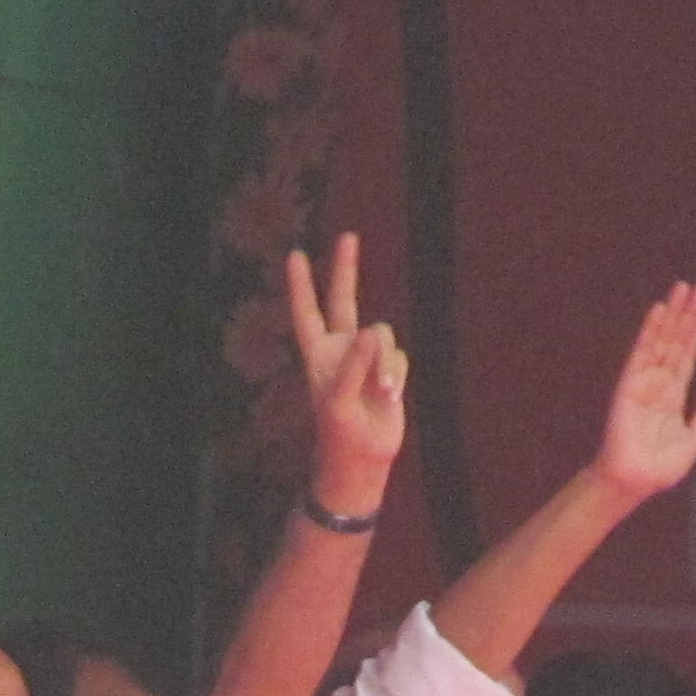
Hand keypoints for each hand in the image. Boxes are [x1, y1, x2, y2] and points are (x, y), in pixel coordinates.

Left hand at [284, 235, 408, 499]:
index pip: (306, 314)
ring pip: (383, 335)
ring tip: (381, 393)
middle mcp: (340, 350)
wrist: (363, 459)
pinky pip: (399, 355)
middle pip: (343, 299)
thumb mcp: (338, 402)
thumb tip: (370, 333)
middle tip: (348, 236)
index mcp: (317, 356)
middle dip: (345, 269)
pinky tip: (390, 396)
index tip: (295, 255)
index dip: (300, 286)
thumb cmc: (340, 435)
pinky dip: (397, 374)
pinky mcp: (389, 369)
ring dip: (385, 362)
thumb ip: (352, 365)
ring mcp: (366, 358)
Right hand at [591, 281, 695, 500]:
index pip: (688, 355)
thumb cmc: (659, 467)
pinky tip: (658, 311)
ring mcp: (644, 382)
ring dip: (672, 314)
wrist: (635, 481)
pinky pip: (641, 352)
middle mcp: (659, 383)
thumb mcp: (694, 438)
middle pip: (676, 341)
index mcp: (674, 395)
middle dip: (686, 314)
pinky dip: (649, 331)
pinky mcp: (629, 384)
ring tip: (682, 289)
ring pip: (661, 341)